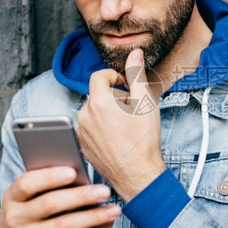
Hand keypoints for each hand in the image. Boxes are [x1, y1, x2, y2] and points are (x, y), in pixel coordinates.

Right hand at [0, 166, 120, 227]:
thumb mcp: (24, 204)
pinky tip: (106, 223)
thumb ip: (44, 189)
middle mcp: (16, 218)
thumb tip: (81, 175)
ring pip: (64, 225)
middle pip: (50, 204)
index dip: (49, 177)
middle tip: (105, 190)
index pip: (26, 184)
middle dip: (80, 196)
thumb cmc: (25, 220)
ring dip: (93, 216)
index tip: (73, 171)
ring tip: (114, 209)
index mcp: (12, 197)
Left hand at [77, 49, 165, 200]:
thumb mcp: (146, 102)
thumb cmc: (143, 140)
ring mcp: (82, 132)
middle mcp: (85, 115)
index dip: (115, 76)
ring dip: (108, 112)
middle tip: (132, 109)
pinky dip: (102, 128)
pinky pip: (90, 128)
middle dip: (114, 96)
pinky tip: (118, 138)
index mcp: (99, 102)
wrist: (137, 174)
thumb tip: (135, 53)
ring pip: (93, 112)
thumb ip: (137, 74)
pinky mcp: (83, 146)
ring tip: (126, 125)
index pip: (99, 75)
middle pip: (97, 94)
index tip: (126, 85)